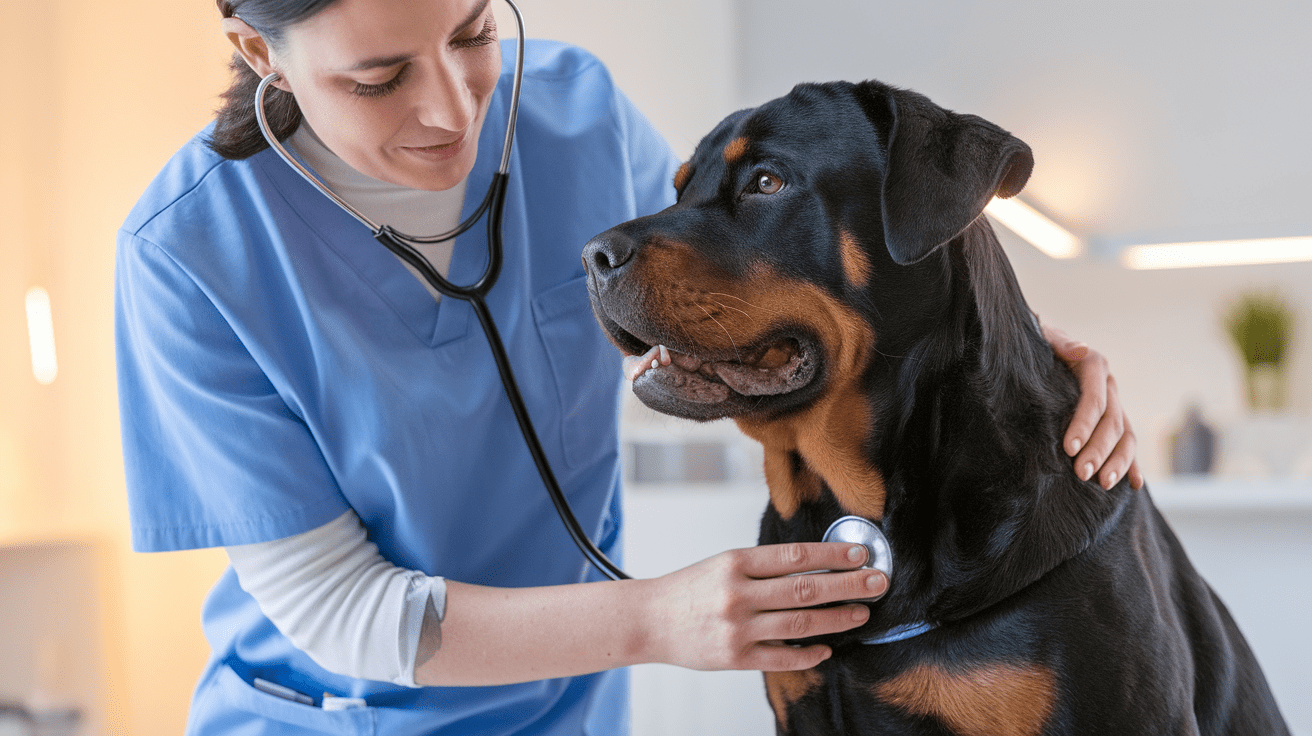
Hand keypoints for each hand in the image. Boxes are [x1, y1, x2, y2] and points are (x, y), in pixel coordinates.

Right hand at [643, 543, 887, 671]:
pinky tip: (828, 647)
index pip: (795, 556)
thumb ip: (762, 566)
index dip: (832, 554)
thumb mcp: (722, 563)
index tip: (860, 553)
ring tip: (862, 612)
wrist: (648, 620)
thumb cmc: (689, 589)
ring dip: (838, 618)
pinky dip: (809, 653)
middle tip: (877, 581)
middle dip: (848, 585)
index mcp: (735, 562)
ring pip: (800, 622)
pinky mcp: (735, 658)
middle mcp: (737, 593)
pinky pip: (782, 657)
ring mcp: (737, 628)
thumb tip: (815, 566)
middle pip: (805, 588)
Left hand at [1042, 322, 1142, 489]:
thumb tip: (1081, 348)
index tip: (1068, 449)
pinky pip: (1127, 443)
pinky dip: (1132, 464)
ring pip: (1125, 435)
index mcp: (1094, 365)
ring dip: (1118, 462)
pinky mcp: (1112, 419)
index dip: (1084, 424)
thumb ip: (1059, 342)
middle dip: (1098, 450)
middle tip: (1082, 474)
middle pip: (1112, 422)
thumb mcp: (1043, 337)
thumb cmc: (1037, 345)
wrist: (1039, 348)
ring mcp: (1114, 404)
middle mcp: (1109, 385)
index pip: (1094, 399)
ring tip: (1103, 484)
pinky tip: (1133, 484)